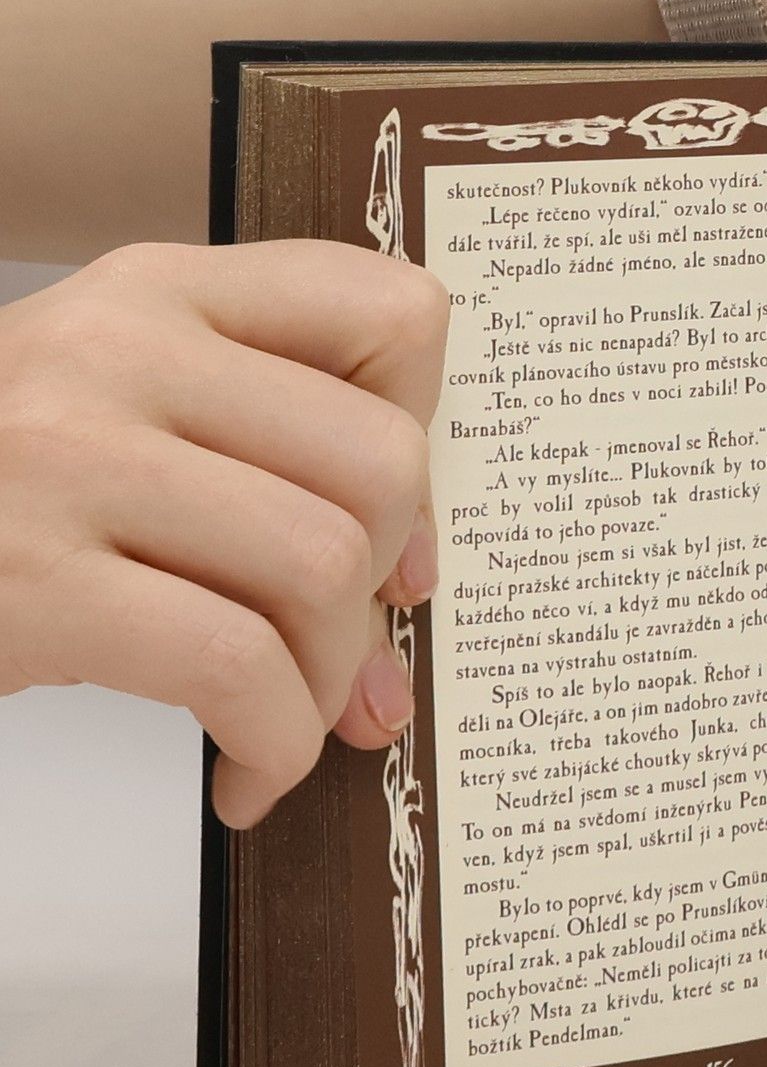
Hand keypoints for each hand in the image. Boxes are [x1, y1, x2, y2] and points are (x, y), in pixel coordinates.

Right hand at [0, 241, 447, 827]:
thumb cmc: (0, 505)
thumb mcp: (122, 421)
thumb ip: (267, 455)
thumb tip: (416, 586)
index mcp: (159, 292)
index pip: (393, 312)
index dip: (425, 433)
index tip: (389, 526)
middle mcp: (115, 347)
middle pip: (382, 465)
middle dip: (384, 590)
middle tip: (338, 657)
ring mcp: (64, 455)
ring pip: (325, 570)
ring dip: (326, 687)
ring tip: (280, 723)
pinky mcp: (31, 579)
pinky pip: (241, 670)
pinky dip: (273, 746)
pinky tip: (244, 774)